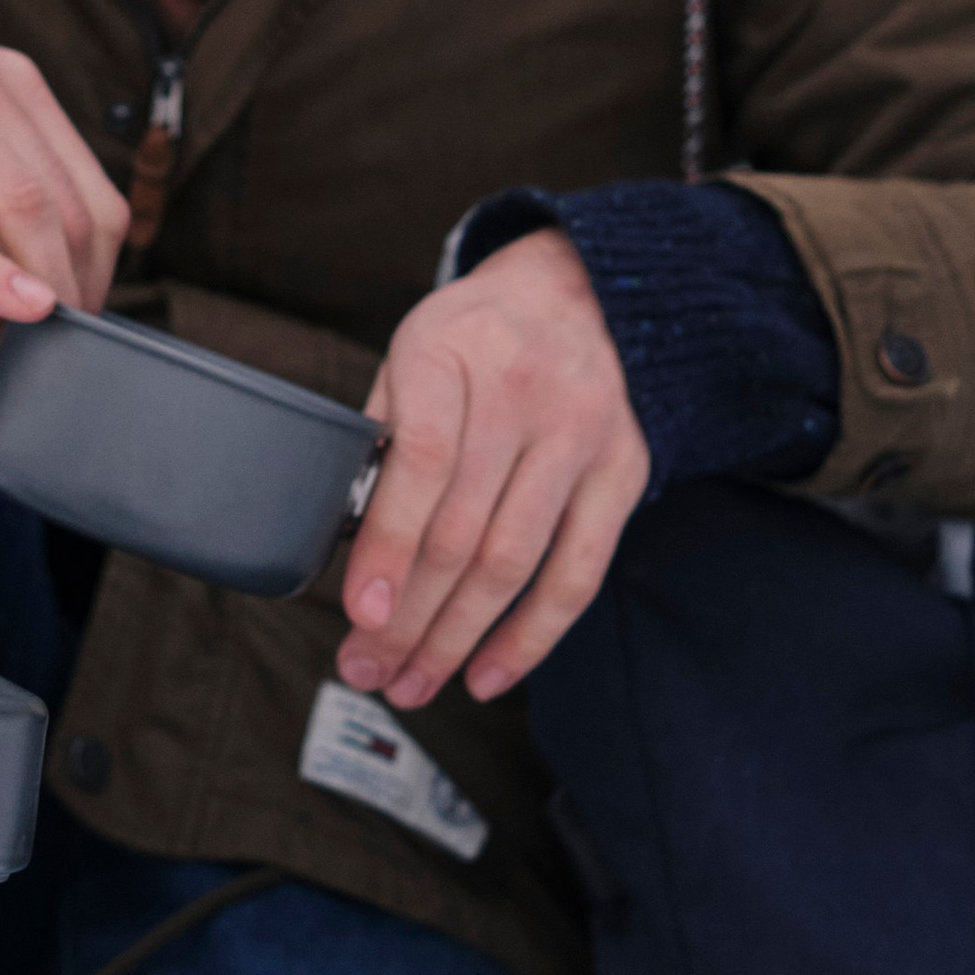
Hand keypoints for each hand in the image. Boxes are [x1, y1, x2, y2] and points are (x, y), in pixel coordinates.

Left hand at [337, 231, 648, 708]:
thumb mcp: (410, 353)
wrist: (580, 291)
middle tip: (367, 671)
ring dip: (457, 638)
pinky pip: (579, 572)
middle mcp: (523, 392)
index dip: (389, 547)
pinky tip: (486, 674)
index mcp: (450, 352)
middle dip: (409, 617)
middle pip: (462, 529)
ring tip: (411, 684)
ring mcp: (581, 433)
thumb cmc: (473, 337)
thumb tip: (350, 546)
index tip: (360, 614)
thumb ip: (382, 438)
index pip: (422, 464)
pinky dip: (531, 636)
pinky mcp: (624, 471)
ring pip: (515, 562)